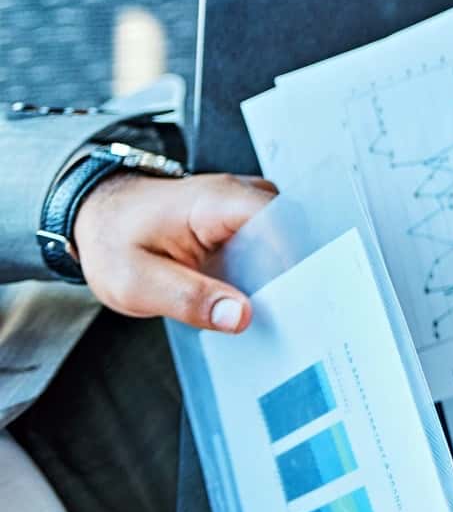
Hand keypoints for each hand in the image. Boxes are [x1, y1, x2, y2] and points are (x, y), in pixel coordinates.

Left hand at [70, 172, 277, 331]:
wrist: (101, 218)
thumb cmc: (114, 241)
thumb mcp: (135, 282)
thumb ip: (187, 299)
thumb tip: (241, 316)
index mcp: (214, 201)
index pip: (276, 221)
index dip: (290, 259)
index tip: (286, 298)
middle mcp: (239, 195)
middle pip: (291, 229)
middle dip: (289, 271)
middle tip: (276, 312)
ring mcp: (245, 205)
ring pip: (288, 236)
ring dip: (280, 272)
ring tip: (265, 305)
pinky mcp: (246, 220)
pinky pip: (275, 242)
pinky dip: (270, 269)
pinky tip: (254, 293)